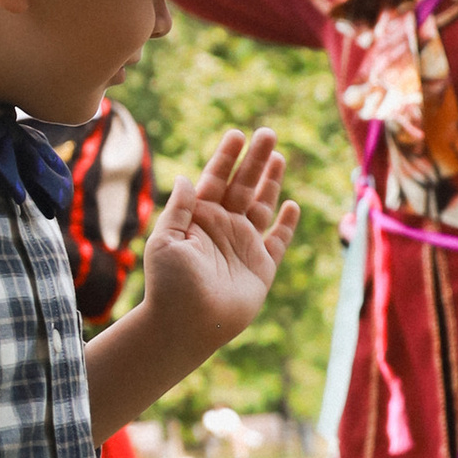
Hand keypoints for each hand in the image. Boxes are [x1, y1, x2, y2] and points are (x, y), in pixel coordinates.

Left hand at [139, 129, 299, 362]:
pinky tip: (292, 205)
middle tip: (268, 132)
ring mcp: (243, 245)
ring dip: (271, 182)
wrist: (186, 325)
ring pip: (262, 205)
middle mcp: (222, 227)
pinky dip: (286, 224)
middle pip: (243, 185)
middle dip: (255, 159)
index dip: (226, 157)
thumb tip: (185, 177)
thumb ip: (179, 208)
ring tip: (279, 156)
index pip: (215, 179)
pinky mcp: (261, 266)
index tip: (237, 134)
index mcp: (198, 218)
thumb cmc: (169, 284)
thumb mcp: (164, 240)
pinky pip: (278, 240)